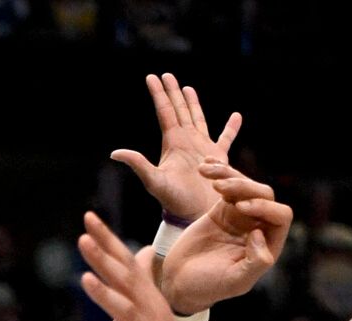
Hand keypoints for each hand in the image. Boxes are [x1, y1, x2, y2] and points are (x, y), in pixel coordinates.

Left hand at [75, 212, 226, 320]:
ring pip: (124, 313)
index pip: (127, 264)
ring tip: (84, 279)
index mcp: (150, 303)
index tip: (89, 217)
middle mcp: (150, 316)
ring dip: (105, 295)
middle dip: (104, 257)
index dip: (108, 241)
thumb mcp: (156, 315)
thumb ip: (144, 285)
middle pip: (125, 280)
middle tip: (83, 234)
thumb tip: (141, 254)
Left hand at [110, 72, 241, 222]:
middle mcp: (186, 142)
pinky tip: (236, 116)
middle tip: (168, 74)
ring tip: (189, 88)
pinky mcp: (218, 158)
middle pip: (179, 110)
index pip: (164, 111)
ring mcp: (202, 148)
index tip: (151, 76)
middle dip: (173, 93)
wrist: (193, 215)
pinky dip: (231, 128)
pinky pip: (226, 139)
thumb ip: (138, 164)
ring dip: (194, 104)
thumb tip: (115, 153)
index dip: (158, 94)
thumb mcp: (153, 181)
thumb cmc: (173, 201)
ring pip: (198, 119)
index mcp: (172, 143)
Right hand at [160, 162, 292, 314]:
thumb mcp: (235, 282)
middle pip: (265, 195)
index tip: (240, 208)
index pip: (281, 216)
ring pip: (246, 186)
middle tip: (221, 189)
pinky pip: (227, 186)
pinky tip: (205, 168)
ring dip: (231, 177)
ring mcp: (240, 217)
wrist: (178, 283)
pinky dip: (218, 174)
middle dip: (246, 188)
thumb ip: (256, 263)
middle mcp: (258, 228)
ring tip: (209, 176)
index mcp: (268, 245)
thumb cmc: (208, 287)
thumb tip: (260, 234)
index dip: (265, 207)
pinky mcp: (222, 209)